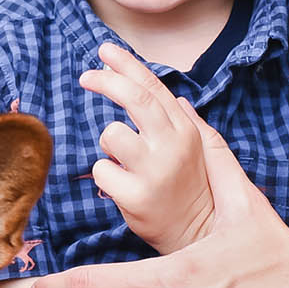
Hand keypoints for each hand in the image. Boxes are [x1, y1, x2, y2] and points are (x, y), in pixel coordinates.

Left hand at [79, 44, 215, 252]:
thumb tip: (178, 97)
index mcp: (187, 132)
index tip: (105, 50)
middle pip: (135, 99)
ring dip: (108, 143)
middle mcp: (173, 146)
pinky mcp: (136, 196)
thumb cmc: (194, 192)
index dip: (128, 65)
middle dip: (107, 80)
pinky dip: (105, 176)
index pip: (155, 88)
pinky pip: (102, 169)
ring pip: (111, 134)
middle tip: (86, 76)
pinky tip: (122, 188)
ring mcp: (155, 171)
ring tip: (122, 162)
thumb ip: (188, 123)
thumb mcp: (202, 153)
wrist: (197, 237)